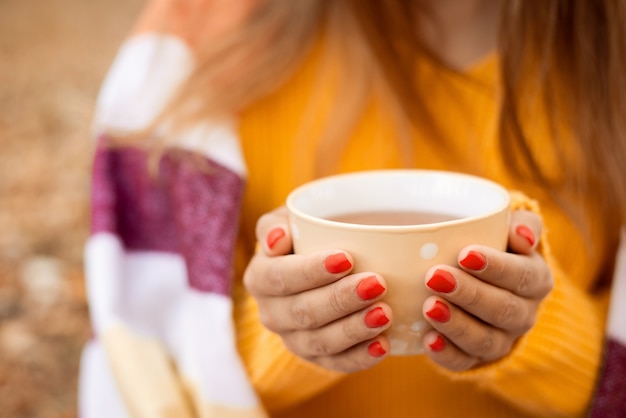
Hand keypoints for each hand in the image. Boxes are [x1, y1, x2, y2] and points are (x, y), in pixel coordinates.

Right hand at [243, 207, 392, 372]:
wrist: (322, 264)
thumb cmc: (306, 235)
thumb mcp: (289, 219)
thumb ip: (276, 225)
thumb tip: (276, 240)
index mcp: (260, 277)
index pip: (280, 277)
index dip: (311, 271)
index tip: (347, 259)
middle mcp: (272, 313)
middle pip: (303, 312)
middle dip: (340, 300)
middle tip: (377, 284)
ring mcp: (294, 340)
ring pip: (320, 342)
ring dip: (354, 329)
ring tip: (385, 313)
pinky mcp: (318, 358)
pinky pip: (337, 364)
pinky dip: (361, 357)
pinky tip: (384, 344)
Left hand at [421, 210, 552, 370]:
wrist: (478, 277)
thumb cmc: (491, 243)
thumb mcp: (508, 226)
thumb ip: (522, 223)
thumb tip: (523, 235)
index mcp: (535, 279)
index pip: (523, 276)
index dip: (496, 267)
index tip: (465, 255)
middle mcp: (523, 313)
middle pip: (503, 309)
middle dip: (469, 294)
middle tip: (435, 277)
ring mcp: (500, 339)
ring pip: (485, 340)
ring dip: (457, 325)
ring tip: (429, 307)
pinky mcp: (474, 356)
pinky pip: (464, 362)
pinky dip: (446, 354)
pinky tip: (427, 339)